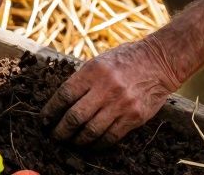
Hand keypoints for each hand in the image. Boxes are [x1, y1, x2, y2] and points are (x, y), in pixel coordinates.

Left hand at [41, 36, 184, 146]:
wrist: (159, 62)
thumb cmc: (125, 59)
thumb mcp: (99, 61)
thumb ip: (82, 79)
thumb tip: (62, 100)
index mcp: (92, 71)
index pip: (64, 95)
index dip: (51, 111)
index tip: (44, 120)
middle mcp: (105, 88)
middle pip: (75, 117)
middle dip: (60, 131)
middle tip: (54, 136)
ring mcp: (121, 104)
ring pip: (91, 131)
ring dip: (77, 140)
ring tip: (70, 143)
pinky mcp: (134, 117)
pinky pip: (111, 137)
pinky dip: (98, 144)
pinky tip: (91, 144)